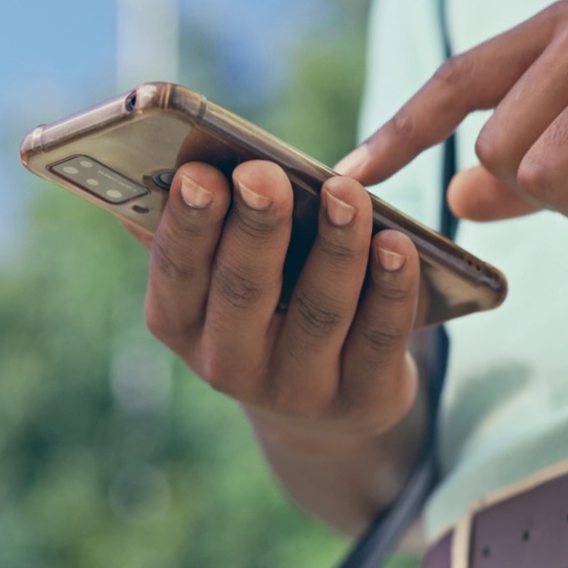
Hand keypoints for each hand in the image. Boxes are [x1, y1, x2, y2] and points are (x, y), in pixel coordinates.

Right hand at [130, 160, 421, 457]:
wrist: (324, 409)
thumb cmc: (268, 307)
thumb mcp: (222, 279)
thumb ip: (200, 227)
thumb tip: (169, 158)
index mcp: (182, 322)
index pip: (176, 271)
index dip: (188, 222)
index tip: (199, 173)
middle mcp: (230, 364)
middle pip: (245, 289)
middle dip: (258, 226)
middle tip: (267, 173)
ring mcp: (298, 390)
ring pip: (319, 310)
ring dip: (336, 245)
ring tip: (346, 192)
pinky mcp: (362, 399)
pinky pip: (379, 337)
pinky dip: (392, 287)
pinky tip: (398, 244)